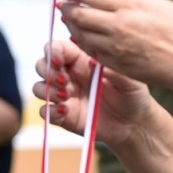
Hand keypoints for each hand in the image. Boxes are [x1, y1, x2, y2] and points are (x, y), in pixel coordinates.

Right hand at [32, 38, 154, 147]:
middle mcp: (69, 76)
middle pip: (42, 65)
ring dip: (47, 91)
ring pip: (39, 87)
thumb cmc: (133, 95)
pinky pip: (45, 111)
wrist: (134, 124)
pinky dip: (50, 111)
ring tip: (66, 97)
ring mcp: (64, 96)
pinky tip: (65, 111)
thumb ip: (114, 69)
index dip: (52, 51)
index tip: (59, 60)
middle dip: (46, 71)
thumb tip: (93, 61)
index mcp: (82, 60)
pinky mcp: (63, 116)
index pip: (57, 48)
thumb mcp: (130, 80)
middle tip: (63, 81)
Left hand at [50, 0, 172, 91]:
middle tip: (61, 4)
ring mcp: (116, 47)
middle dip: (66, 8)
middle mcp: (118, 25)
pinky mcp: (116, 65)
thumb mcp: (155, 4)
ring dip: (73, 26)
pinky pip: (91, 52)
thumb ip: (125, 1)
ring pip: (81, 35)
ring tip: (71, 19)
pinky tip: (84, 37)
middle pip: (78, 14)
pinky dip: (84, 42)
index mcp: (129, 4)